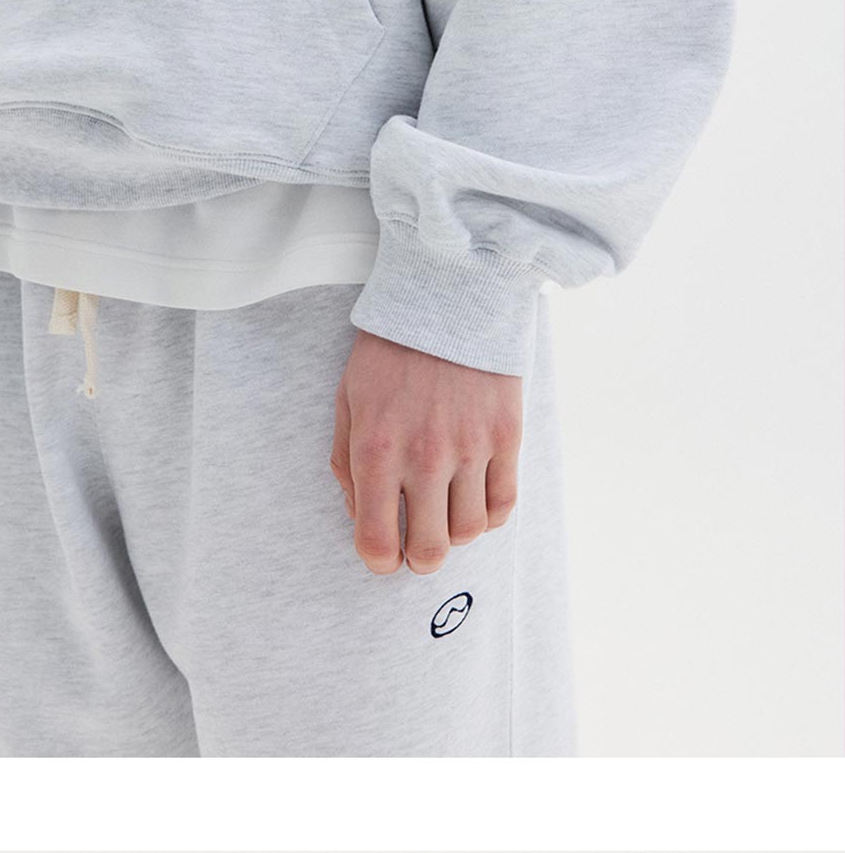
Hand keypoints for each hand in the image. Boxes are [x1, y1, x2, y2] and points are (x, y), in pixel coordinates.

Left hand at [331, 329, 521, 573]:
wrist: (448, 291)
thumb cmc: (390, 349)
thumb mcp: (348, 398)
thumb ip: (346, 463)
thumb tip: (360, 515)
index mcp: (376, 448)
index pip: (377, 543)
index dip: (379, 560)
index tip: (384, 553)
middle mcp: (424, 455)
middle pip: (429, 552)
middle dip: (419, 558)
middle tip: (417, 542)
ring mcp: (470, 447)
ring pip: (467, 533)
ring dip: (454, 532)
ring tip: (446, 508)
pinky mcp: (506, 435)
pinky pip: (503, 505)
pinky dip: (488, 514)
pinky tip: (474, 496)